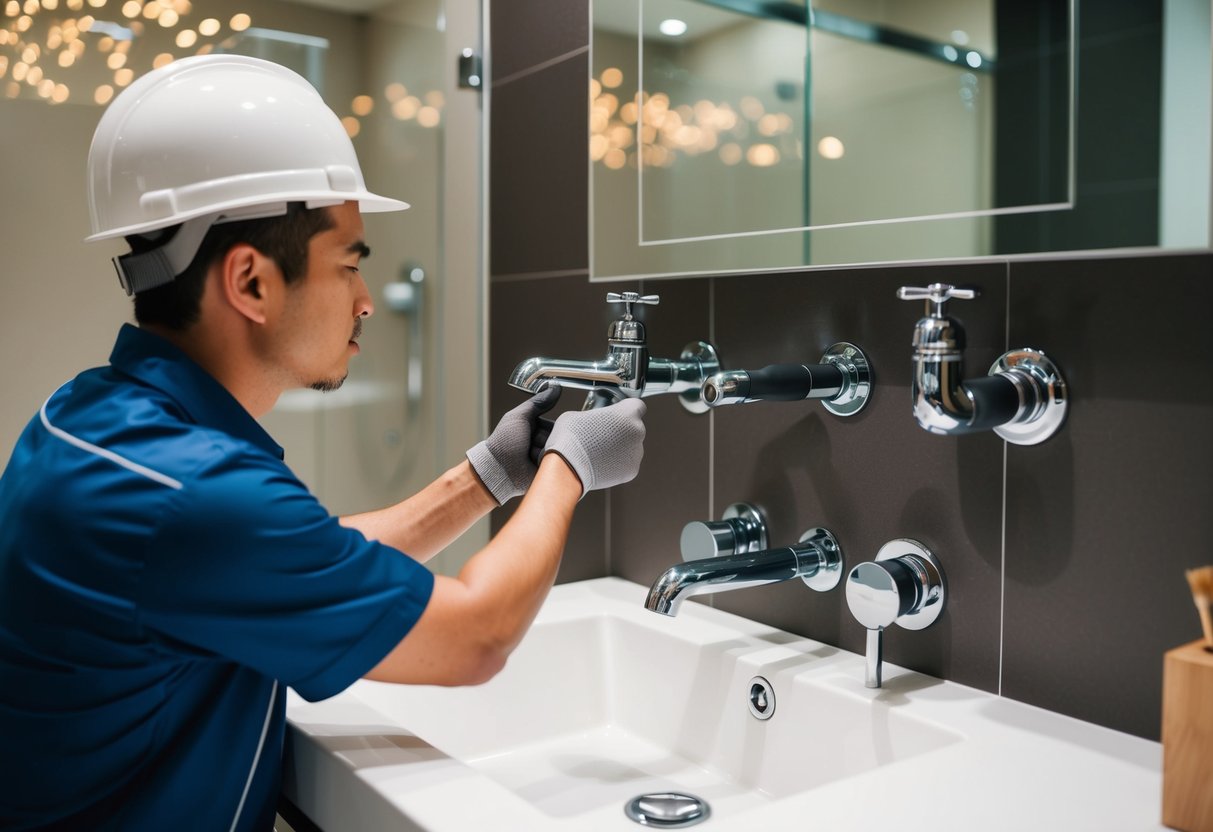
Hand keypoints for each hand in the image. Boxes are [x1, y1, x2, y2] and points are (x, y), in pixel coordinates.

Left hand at [466, 385, 561, 503]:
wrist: (497, 469)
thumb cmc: (503, 443)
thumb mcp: (519, 416)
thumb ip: (538, 402)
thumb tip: (555, 388)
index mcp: (534, 428)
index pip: (556, 425)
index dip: (555, 426)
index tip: (551, 428)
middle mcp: (540, 442)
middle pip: (558, 438)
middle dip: (550, 439)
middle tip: (536, 442)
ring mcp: (543, 457)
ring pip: (558, 451)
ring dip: (548, 452)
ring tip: (534, 454)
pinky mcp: (545, 471)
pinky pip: (557, 465)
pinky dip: (550, 463)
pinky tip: (539, 463)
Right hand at [542, 397, 645, 495]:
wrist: (568, 468)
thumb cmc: (571, 440)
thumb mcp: (576, 414)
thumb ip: (591, 414)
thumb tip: (590, 420)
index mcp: (626, 413)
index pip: (637, 405)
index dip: (626, 409)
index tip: (619, 412)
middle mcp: (636, 432)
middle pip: (633, 427)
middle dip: (621, 430)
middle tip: (603, 434)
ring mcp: (636, 453)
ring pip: (631, 446)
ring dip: (620, 447)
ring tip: (600, 451)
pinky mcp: (631, 470)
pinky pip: (627, 464)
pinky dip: (617, 463)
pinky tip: (602, 462)